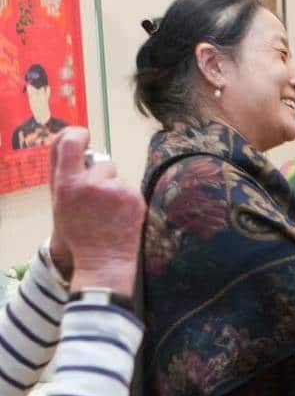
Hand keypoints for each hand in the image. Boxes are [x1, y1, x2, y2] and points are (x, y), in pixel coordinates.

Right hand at [50, 127, 145, 295]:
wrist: (103, 260)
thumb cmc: (79, 233)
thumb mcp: (59, 203)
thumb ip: (63, 174)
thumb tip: (72, 142)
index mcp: (67, 184)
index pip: (69, 143)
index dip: (76, 135)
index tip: (82, 135)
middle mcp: (90, 183)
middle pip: (102, 162)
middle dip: (101, 175)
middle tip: (96, 199)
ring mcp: (115, 190)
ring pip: (117, 178)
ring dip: (114, 189)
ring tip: (108, 213)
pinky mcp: (134, 198)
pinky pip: (130, 190)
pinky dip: (126, 201)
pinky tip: (119, 218)